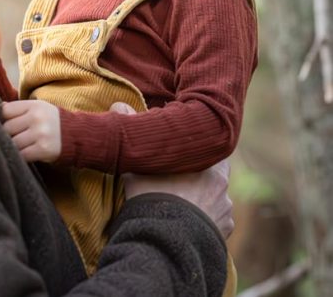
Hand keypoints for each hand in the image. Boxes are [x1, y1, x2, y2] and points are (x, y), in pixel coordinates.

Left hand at [2, 99, 60, 162]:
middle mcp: (37, 118)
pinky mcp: (43, 149)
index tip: (5, 124)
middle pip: (7, 128)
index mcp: (34, 105)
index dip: (2, 118)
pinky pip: (22, 155)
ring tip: (19, 146)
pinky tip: (25, 154)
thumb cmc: (50, 121)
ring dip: (13, 147)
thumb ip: (19, 109)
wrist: (75, 134)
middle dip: (6, 135)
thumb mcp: (38, 108)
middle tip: (12, 137)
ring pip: (13, 143)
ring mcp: (40, 133)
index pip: (6, 111)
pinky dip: (20, 156)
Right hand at [109, 102, 232, 238]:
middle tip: (180, 179)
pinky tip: (189, 221)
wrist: (165, 241)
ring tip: (183, 204)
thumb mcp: (138, 165)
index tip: (183, 153)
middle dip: (201, 175)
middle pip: (215, 173)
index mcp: (209, 165)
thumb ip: (132, 134)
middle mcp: (222, 186)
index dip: (196, 150)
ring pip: (217, 198)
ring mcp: (225, 211)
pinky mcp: (223, 233)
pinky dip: (207, 220)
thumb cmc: (153, 198)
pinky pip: (218, 222)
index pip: (210, 149)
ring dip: (205, 199)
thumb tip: (117, 102)